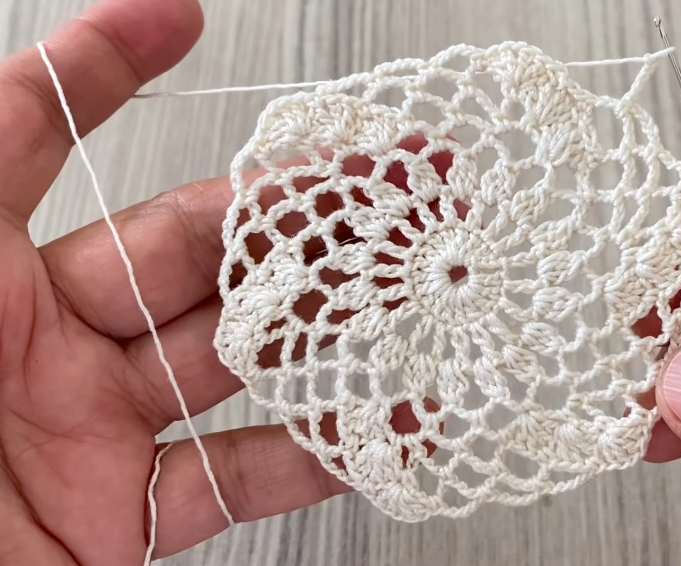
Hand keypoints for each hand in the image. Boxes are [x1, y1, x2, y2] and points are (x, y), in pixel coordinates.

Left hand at [0, 1, 408, 563]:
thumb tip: (20, 81)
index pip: (33, 141)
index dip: (100, 72)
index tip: (174, 22)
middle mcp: (37, 344)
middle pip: (187, 249)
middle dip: (293, 206)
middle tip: (381, 181)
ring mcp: (88, 430)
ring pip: (232, 356)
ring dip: (326, 320)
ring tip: (403, 284)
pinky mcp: (121, 518)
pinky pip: (235, 475)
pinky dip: (316, 454)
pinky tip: (379, 423)